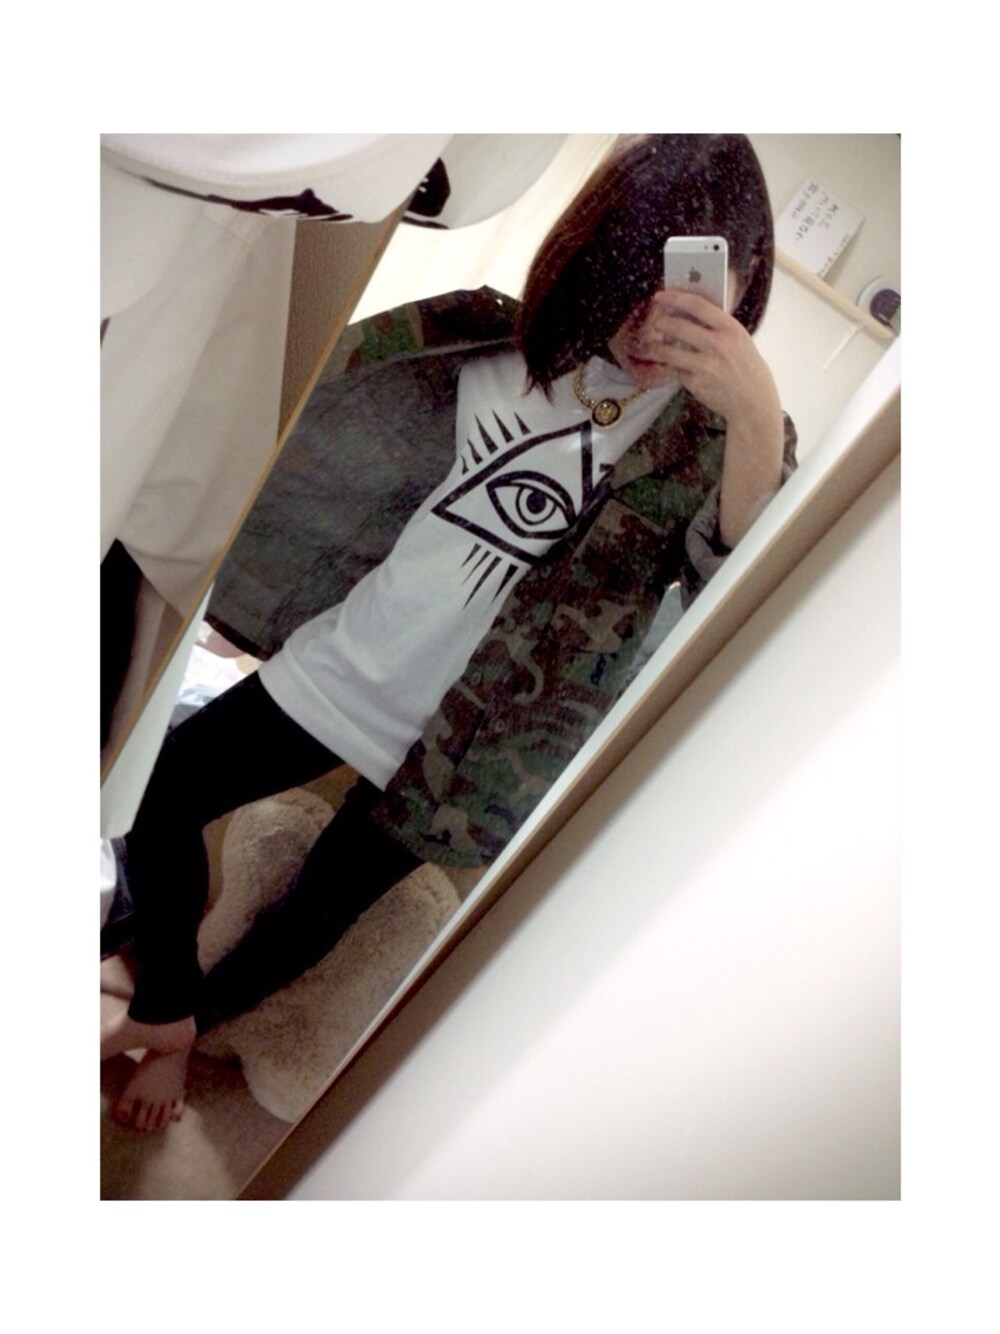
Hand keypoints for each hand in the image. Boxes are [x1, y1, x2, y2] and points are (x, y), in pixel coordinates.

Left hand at [632, 289, 780, 430]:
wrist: (753, 401)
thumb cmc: (745, 366)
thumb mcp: (738, 339)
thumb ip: (716, 326)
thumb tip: (686, 311)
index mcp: (730, 328)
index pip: (697, 305)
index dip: (675, 297)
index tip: (661, 296)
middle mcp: (717, 345)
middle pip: (678, 326)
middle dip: (661, 323)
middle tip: (655, 323)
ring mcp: (706, 365)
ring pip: (669, 351)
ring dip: (655, 347)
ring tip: (652, 346)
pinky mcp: (696, 383)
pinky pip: (676, 370)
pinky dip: (671, 367)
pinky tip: (671, 365)